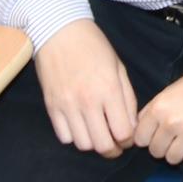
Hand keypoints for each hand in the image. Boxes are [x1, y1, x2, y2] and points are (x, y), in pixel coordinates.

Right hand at [37, 18, 137, 156]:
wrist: (59, 32)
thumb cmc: (95, 47)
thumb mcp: (119, 68)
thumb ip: (127, 98)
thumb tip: (131, 125)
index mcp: (109, 90)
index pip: (123, 132)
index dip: (129, 140)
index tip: (129, 137)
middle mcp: (87, 102)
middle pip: (102, 145)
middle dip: (113, 149)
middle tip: (115, 142)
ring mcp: (67, 106)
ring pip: (83, 144)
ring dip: (93, 143)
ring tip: (98, 132)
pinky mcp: (51, 108)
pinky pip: (64, 136)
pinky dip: (75, 136)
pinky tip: (81, 125)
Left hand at [134, 67, 182, 167]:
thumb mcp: (169, 91)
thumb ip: (152, 111)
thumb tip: (139, 131)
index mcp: (159, 108)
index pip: (140, 139)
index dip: (148, 137)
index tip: (157, 133)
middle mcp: (171, 122)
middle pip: (155, 151)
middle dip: (164, 145)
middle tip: (176, 135)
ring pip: (172, 159)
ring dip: (179, 151)